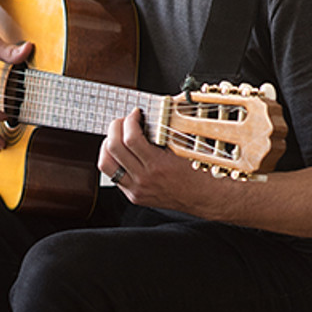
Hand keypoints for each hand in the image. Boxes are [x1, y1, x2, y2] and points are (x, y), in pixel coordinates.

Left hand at [98, 108, 220, 213]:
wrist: (206, 197)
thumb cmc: (200, 172)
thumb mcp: (184, 147)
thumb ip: (165, 130)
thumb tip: (149, 114)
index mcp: (158, 165)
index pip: (130, 138)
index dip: (130, 120)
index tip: (136, 114)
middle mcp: (144, 179)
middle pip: (113, 148)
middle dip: (115, 128)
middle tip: (123, 121)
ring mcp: (137, 190)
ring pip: (105, 164)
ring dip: (107, 145)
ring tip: (117, 136)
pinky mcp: (134, 196)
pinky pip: (113, 176)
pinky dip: (114, 161)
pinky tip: (123, 154)